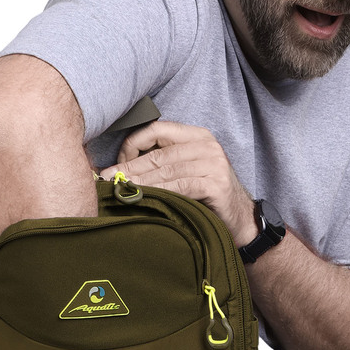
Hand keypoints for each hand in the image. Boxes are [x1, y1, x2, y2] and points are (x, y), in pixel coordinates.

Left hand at [102, 121, 257, 244]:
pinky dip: (158, 192)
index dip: (132, 144)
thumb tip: (119, 168)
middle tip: (108, 179)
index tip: (117, 163)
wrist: (241, 220)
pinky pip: (180, 186)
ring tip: (121, 190)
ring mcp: (214, 163)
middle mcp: (207, 145)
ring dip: (139, 182)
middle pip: (158, 154)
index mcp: (196, 135)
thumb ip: (162, 163)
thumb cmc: (207, 196)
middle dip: (129, 168)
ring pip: (166, 170)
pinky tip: (143, 199)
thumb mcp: (185, 171)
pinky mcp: (217, 183)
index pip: (156, 129)